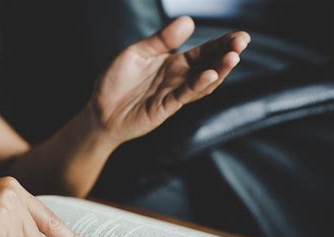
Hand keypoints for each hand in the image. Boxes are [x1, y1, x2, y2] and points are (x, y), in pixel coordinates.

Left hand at [88, 16, 249, 144]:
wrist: (100, 110)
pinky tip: (209, 74)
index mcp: (172, 62)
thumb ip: (161, 40)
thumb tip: (188, 21)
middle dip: (227, 55)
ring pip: (202, 82)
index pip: (203, 52)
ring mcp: (173, 93)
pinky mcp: (165, 107)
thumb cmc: (116, 81)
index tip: (240, 36)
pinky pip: (184, 95)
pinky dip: (197, 85)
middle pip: (208, 66)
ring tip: (233, 57)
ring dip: (218, 70)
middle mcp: (177, 78)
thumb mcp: (137, 53)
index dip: (221, 44)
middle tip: (242, 43)